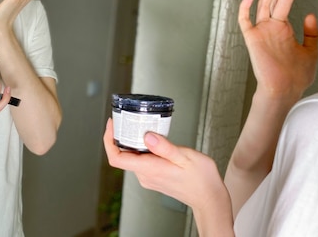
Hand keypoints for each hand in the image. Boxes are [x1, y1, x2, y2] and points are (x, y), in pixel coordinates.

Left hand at [103, 119, 229, 213]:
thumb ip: (165, 147)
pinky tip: (152, 140)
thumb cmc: (201, 179)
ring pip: (132, 157)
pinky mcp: (154, 177)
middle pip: (122, 155)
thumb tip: (147, 136)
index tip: (112, 125)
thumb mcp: (186, 157)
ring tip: (140, 126)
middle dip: (121, 136)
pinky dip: (142, 148)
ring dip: (133, 141)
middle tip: (126, 119)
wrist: (208, 197)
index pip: (116, 158)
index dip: (109, 140)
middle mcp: (145, 175)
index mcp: (150, 169)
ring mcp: (149, 177)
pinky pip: (141, 161)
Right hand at [239, 0, 317, 99]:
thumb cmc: (297, 76)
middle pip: (273, 2)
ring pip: (262, 6)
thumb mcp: (311, 52)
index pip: (283, 5)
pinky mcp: (253, 38)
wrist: (285, 90)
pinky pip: (245, 20)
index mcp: (283, 30)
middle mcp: (271, 28)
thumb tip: (310, 14)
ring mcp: (261, 32)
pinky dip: (245, 7)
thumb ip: (311, 34)